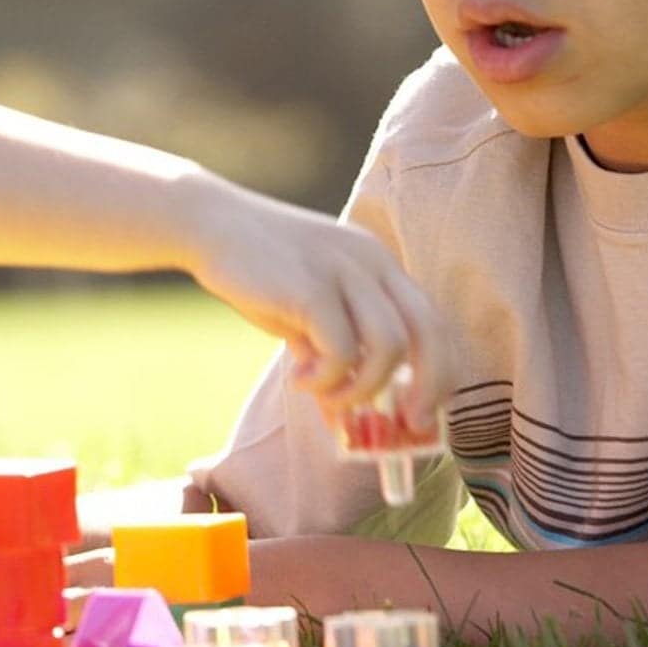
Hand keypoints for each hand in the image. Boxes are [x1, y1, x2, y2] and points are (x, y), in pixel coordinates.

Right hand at [186, 185, 450, 435]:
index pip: (431, 320)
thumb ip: (330, 358)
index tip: (421, 412)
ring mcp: (344, 271)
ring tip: (326, 398)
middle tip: (407, 424)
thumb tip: (342, 423)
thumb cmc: (257, 271)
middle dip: (426, 386)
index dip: (439, 370)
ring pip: (389, 346)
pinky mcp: (312, 287)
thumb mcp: (304, 314)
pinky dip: (326, 379)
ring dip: (363, 388)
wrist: (208, 223)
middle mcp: (371, 262)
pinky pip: (341, 351)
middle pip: (428, 331)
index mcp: (377, 263)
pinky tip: (298, 378)